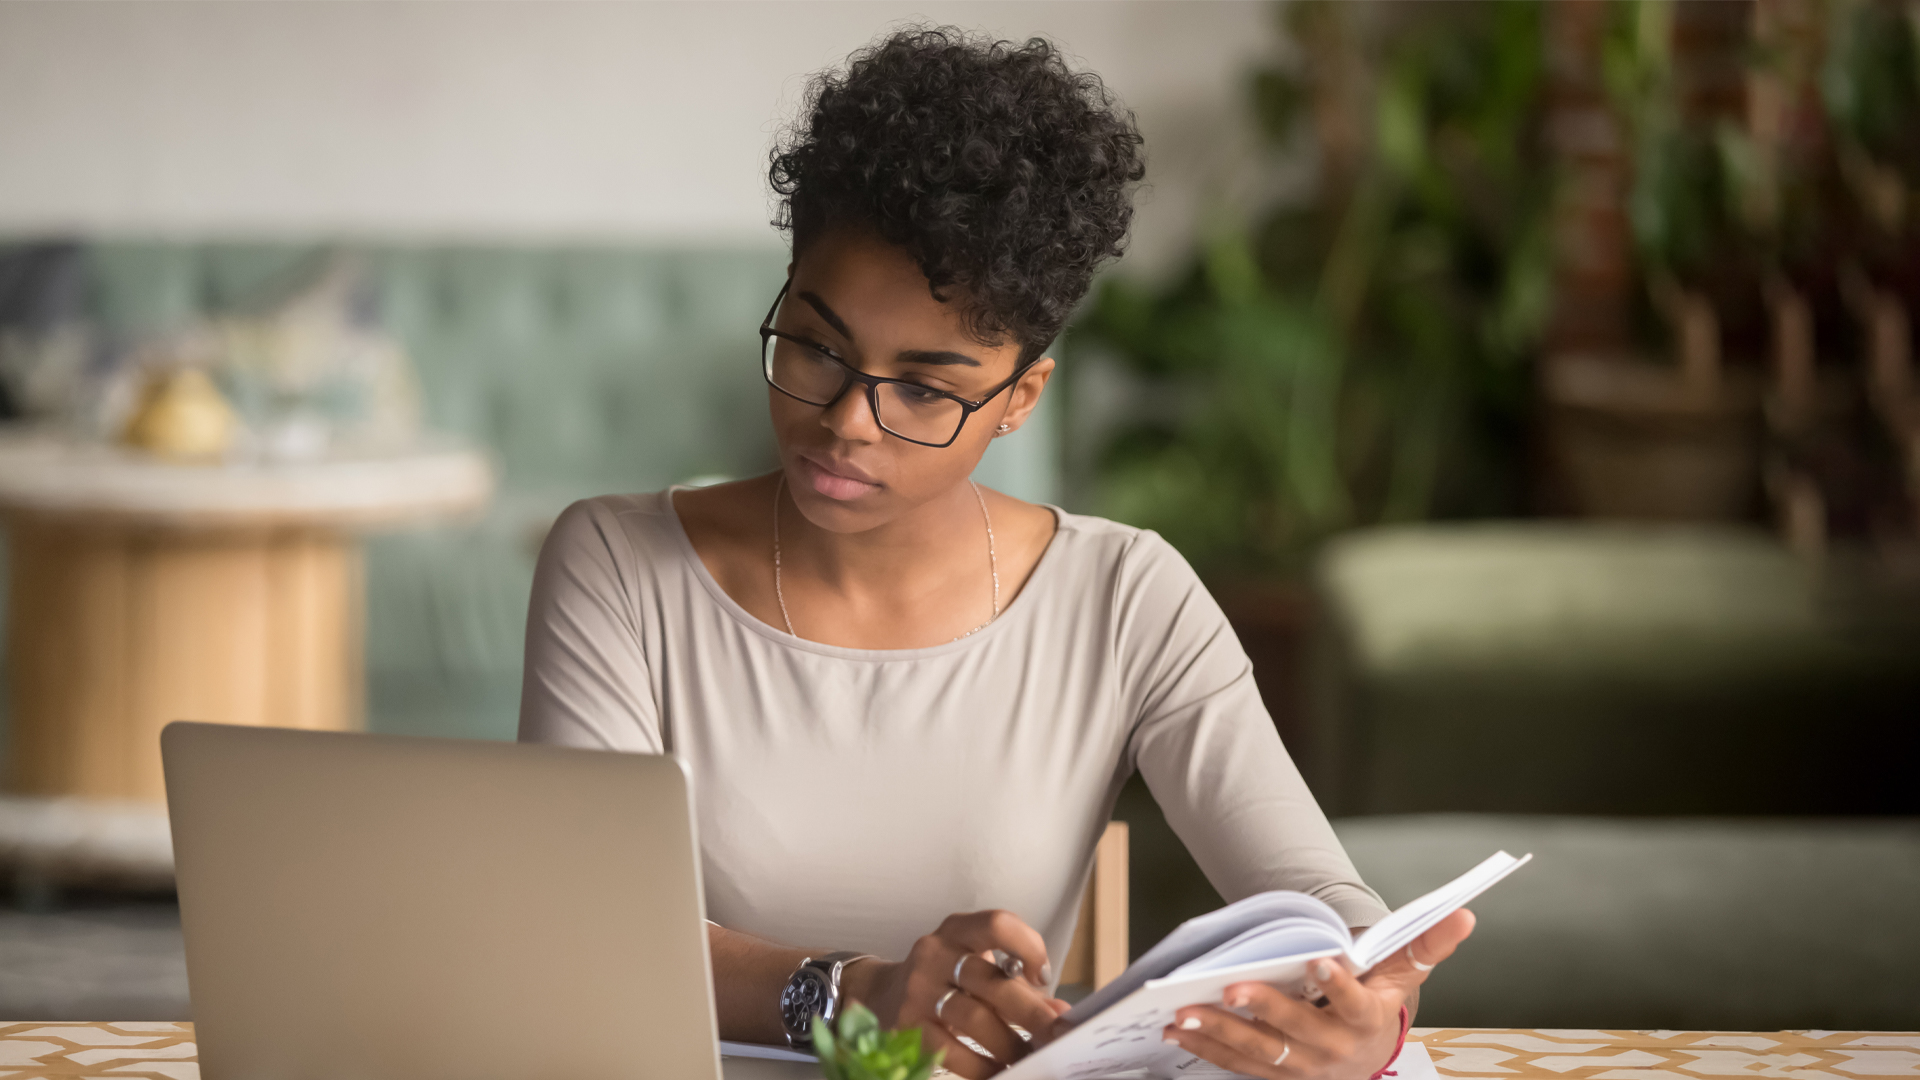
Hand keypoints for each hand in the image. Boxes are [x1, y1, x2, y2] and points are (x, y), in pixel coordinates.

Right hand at [842, 910, 1071, 1078]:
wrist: (881, 994)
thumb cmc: (944, 978)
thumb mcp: (976, 967)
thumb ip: (1016, 984)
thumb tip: (1059, 1013)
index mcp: (958, 930)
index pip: (997, 924)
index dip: (1028, 947)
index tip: (1043, 977)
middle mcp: (935, 953)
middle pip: (991, 980)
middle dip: (1031, 1012)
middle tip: (1057, 1035)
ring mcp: (918, 990)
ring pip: (974, 1019)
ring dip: (1009, 1044)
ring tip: (1030, 1057)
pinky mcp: (908, 1025)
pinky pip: (950, 1051)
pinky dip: (981, 1066)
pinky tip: (999, 1070)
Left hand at [1160, 909, 1475, 1079]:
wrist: (1367, 1056)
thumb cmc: (1380, 1002)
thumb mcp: (1404, 975)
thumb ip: (1427, 944)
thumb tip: (1465, 913)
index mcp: (1368, 1021)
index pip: (1355, 1003)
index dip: (1339, 984)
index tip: (1320, 961)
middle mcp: (1335, 1050)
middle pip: (1297, 1031)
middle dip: (1263, 1010)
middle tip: (1230, 988)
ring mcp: (1303, 1069)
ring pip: (1259, 1052)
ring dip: (1220, 1033)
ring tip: (1185, 1012)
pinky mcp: (1276, 1078)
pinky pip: (1238, 1066)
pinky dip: (1206, 1049)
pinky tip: (1177, 1030)